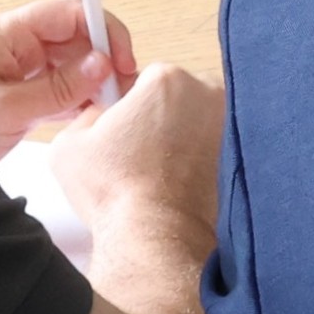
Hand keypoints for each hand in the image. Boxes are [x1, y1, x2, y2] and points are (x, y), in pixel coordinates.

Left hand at [0, 0, 137, 158]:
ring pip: (71, 65)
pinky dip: (78, 101)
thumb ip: (59, 87)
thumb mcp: (7, 109)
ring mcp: (18, 71)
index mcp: (7, 34)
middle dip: (103, 59)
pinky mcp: (19, 96)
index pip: (69, 13)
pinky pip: (59, 89)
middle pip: (75, 38)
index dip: (103, 29)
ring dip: (93, 83)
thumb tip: (104, 64)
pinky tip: (91, 118)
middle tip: (123, 92)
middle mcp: (15, 46)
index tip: (124, 60)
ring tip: (110, 109)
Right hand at [42, 59, 224, 271]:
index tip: (125, 129)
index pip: (146, 78)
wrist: (156, 235)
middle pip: (180, 94)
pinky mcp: (243, 153)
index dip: (130, 104)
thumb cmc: (113, 189)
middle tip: (143, 151)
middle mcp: (209, 92)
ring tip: (164, 169)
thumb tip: (101, 112)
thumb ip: (87, 113)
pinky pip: (219, 146)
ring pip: (202, 120)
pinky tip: (184, 179)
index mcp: (168, 78)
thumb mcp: (69, 143)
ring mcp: (232, 123)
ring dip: (187, 135)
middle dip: (163, 116)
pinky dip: (205, 157)